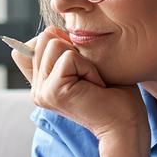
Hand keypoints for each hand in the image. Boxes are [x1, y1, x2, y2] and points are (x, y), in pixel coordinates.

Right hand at [9, 27, 148, 145]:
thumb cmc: (114, 95)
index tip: (79, 68)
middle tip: (89, 76)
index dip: (58, 43)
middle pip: (44, 38)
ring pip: (54, 43)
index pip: (30, 45)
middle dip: (73, 49)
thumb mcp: (84, 65)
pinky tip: (95, 86)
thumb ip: (63, 50)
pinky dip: (88, 67)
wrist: (125, 125)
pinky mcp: (53, 92)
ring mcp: (41, 92)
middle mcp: (37, 89)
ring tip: (92, 81)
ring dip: (82, 59)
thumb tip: (52, 31)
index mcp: (41, 83)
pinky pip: (69, 57)